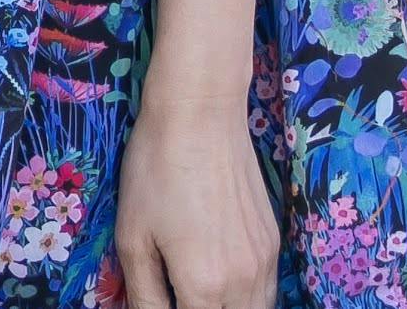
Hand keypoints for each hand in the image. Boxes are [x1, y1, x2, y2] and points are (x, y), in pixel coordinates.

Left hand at [114, 91, 279, 308]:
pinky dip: (246, 297)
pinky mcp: (274, 242)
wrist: (200, 117)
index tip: (160, 297)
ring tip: (195, 291)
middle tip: (176, 293)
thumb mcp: (133, 236)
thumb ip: (144, 292)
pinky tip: (219, 280)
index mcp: (206, 286)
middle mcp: (246, 282)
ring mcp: (266, 262)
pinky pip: (267, 289)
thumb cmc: (155, 172)